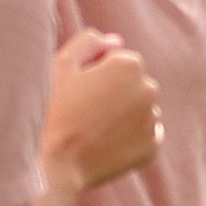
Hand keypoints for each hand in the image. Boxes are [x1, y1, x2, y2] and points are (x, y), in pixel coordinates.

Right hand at [42, 30, 157, 191]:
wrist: (56, 164)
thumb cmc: (53, 109)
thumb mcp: (61, 64)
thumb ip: (89, 42)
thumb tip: (116, 41)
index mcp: (129, 65)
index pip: (118, 59)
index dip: (96, 72)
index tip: (79, 88)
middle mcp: (148, 90)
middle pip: (133, 83)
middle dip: (114, 91)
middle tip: (84, 109)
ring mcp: (152, 121)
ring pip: (139, 109)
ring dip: (123, 114)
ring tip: (92, 128)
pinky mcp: (152, 147)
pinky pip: (143, 135)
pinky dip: (129, 137)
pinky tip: (105, 142)